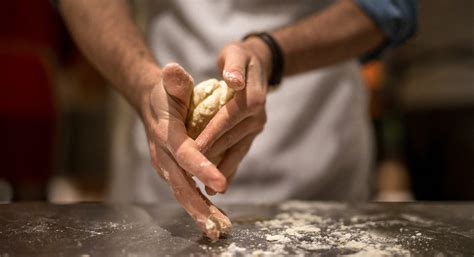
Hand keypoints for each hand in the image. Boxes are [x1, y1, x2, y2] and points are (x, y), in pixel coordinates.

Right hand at [141, 63, 230, 238]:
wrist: (150, 103)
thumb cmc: (164, 93)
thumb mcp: (170, 83)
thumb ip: (174, 81)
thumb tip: (173, 70)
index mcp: (166, 135)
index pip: (186, 154)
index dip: (202, 168)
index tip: (221, 182)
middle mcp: (163, 156)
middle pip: (182, 184)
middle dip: (200, 206)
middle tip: (218, 225)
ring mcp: (166, 167)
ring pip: (183, 193)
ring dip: (200, 212)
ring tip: (218, 229)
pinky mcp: (171, 171)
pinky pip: (186, 191)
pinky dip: (199, 206)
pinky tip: (214, 219)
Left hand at [195, 38, 271, 193]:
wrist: (256, 64)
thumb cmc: (239, 57)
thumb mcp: (235, 54)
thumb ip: (233, 66)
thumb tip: (233, 81)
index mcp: (253, 97)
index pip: (229, 117)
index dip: (212, 132)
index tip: (195, 147)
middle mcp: (258, 115)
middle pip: (232, 138)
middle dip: (212, 156)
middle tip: (191, 175)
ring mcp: (256, 127)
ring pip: (237, 151)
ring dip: (222, 170)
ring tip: (207, 190)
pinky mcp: (252, 134)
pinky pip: (240, 153)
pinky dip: (229, 168)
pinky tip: (220, 185)